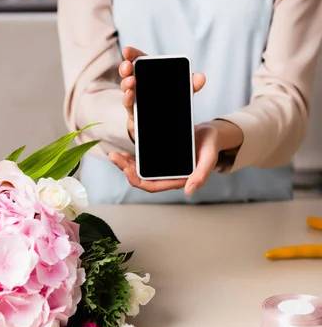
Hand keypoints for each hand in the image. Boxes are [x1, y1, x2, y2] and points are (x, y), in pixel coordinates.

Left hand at [110, 120, 243, 195]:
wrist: (211, 135)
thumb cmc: (211, 148)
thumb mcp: (208, 160)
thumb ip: (201, 176)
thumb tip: (189, 191)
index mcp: (176, 180)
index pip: (152, 186)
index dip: (138, 181)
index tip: (127, 171)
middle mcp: (166, 175)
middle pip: (141, 177)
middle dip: (126, 170)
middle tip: (114, 158)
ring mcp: (162, 166)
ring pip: (139, 169)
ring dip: (126, 164)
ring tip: (114, 155)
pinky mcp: (159, 156)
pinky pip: (143, 160)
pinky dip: (132, 157)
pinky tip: (123, 151)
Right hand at [118, 47, 205, 141]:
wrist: (164, 127)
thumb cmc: (170, 102)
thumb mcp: (182, 92)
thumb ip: (190, 85)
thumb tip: (201, 77)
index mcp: (150, 75)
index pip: (140, 61)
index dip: (133, 54)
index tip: (127, 50)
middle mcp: (139, 85)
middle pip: (128, 74)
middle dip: (126, 68)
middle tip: (127, 66)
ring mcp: (135, 100)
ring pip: (127, 90)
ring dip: (126, 84)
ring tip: (131, 82)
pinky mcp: (134, 114)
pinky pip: (129, 106)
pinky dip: (129, 99)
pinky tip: (130, 95)